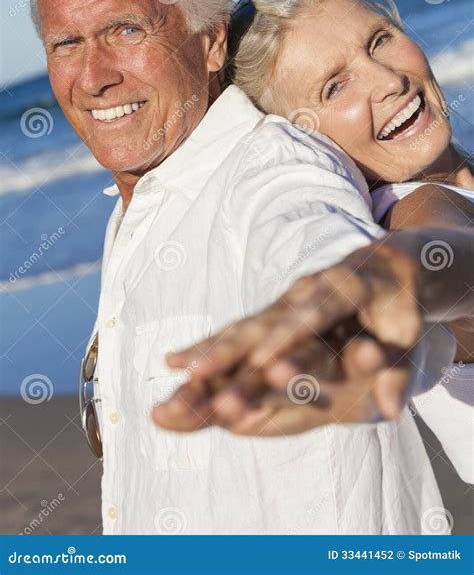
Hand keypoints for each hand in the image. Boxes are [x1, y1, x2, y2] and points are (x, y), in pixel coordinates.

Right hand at [157, 241, 421, 428]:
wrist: (390, 263)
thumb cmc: (402, 305)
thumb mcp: (409, 334)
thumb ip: (397, 371)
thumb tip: (390, 412)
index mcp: (345, 287)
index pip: (314, 314)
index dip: (288, 337)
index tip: (262, 361)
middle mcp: (307, 290)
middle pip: (264, 319)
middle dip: (231, 346)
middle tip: (196, 370)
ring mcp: (286, 299)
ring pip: (243, 325)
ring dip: (210, 349)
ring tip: (177, 370)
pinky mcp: (273, 312)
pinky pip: (236, 330)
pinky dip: (208, 346)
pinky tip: (175, 363)